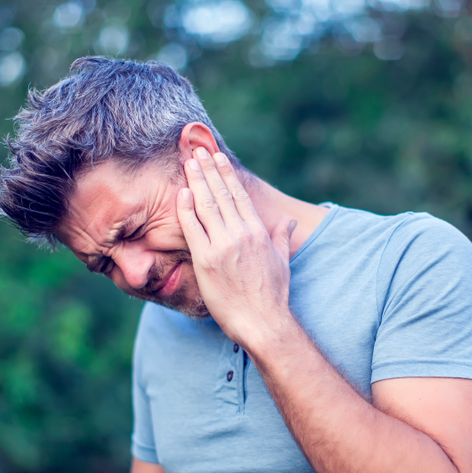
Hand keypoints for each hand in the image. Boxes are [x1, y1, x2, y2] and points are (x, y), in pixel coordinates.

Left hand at [176, 147, 296, 346]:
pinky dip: (186, 209)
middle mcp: (240, 234)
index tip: (217, 158)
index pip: (239, 195)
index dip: (226, 174)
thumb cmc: (273, 295)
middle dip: (208, 170)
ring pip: (206, 206)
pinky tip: (182, 193)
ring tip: (187, 163)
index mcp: (258, 232)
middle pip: (221, 194)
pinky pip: (193, 229)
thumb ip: (281, 236)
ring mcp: (222, 246)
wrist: (263, 322)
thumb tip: (290, 221)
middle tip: (196, 150)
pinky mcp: (206, 261)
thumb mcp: (282, 261)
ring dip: (196, 181)